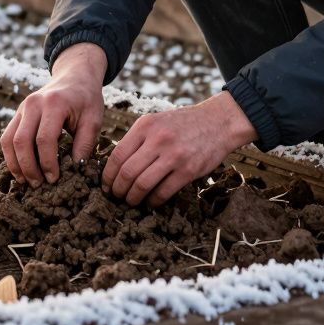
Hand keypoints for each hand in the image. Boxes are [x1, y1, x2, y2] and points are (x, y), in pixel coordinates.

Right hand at [1, 43, 105, 185]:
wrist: (74, 76)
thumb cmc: (86, 99)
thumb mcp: (94, 119)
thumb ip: (85, 143)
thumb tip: (74, 169)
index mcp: (54, 104)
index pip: (44, 139)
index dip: (47, 163)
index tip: (55, 179)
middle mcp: (33, 104)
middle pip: (21, 141)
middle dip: (28, 167)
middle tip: (38, 185)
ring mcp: (22, 108)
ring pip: (8, 140)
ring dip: (15, 164)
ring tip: (27, 181)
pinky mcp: (18, 114)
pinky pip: (6, 137)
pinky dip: (11, 156)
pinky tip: (21, 169)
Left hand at [102, 91, 257, 207]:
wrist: (217, 122)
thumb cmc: (182, 124)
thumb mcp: (156, 122)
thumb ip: (137, 139)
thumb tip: (116, 166)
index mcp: (145, 126)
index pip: (117, 155)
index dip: (108, 175)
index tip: (106, 185)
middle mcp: (157, 139)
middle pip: (127, 172)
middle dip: (118, 189)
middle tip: (116, 196)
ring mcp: (173, 155)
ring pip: (142, 184)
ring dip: (133, 198)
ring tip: (131, 201)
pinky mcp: (188, 169)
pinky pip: (163, 192)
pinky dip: (153, 201)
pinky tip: (151, 202)